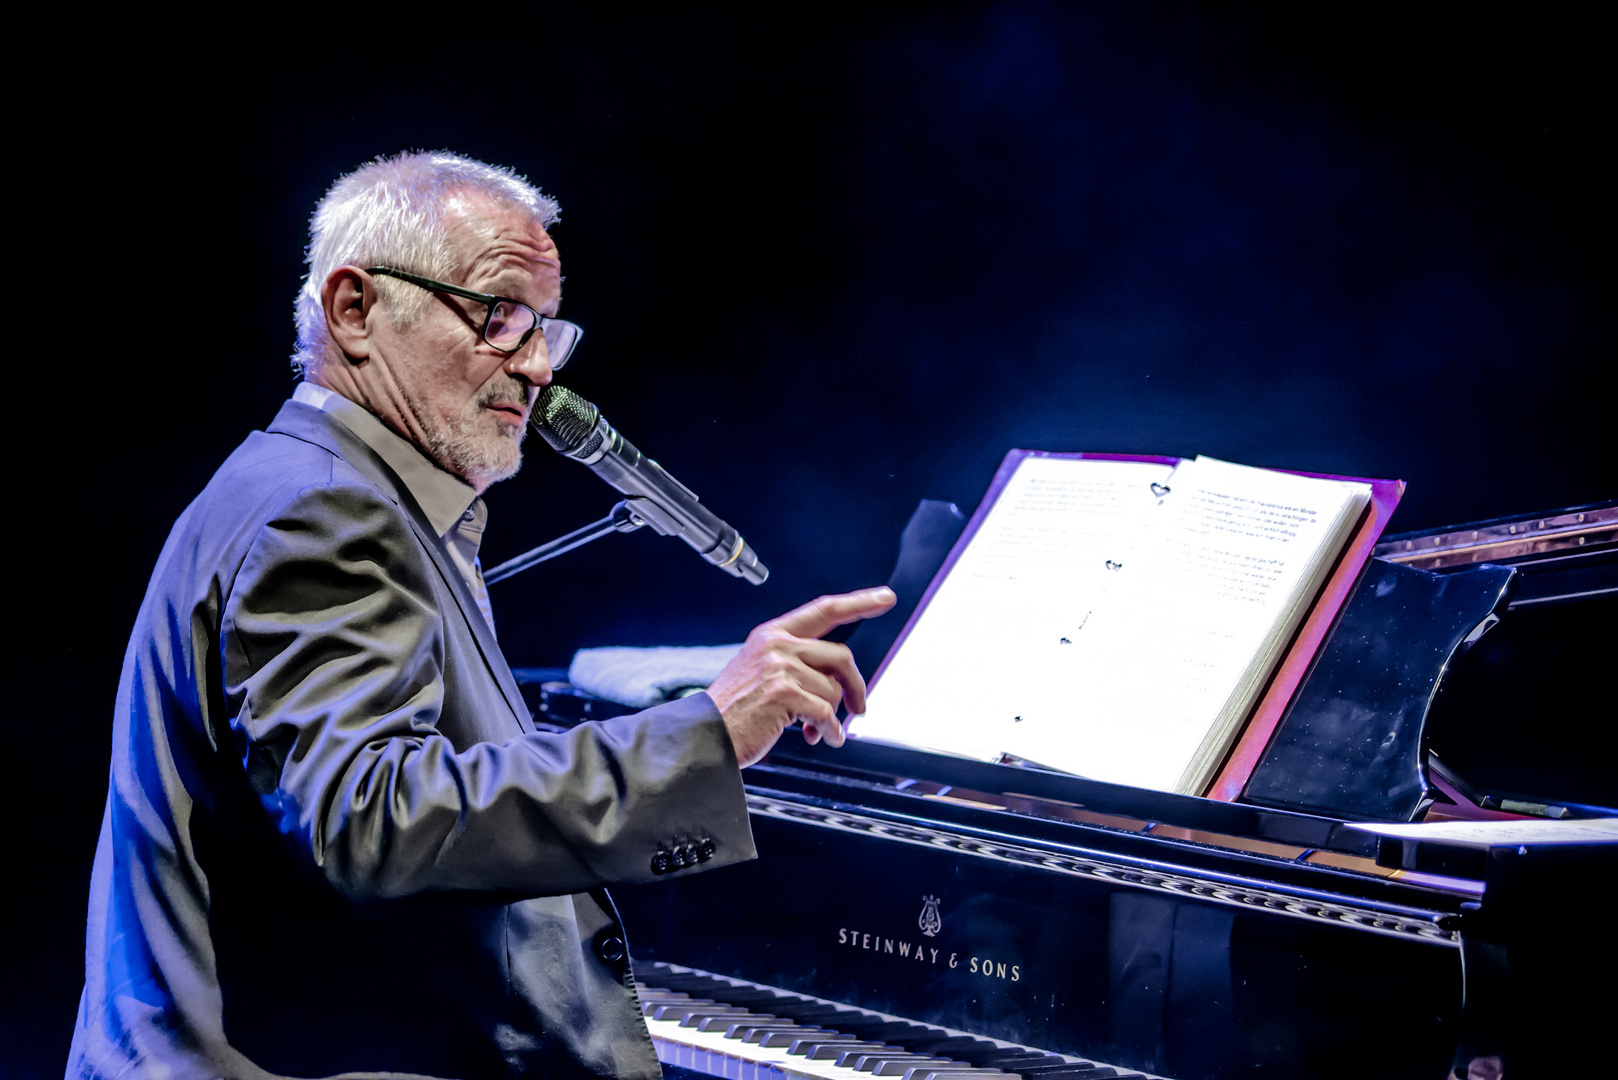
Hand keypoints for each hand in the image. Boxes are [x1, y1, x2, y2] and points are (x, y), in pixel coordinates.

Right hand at [706, 587, 896, 765]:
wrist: (704, 733)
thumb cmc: (734, 709)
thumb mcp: (761, 672)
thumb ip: (797, 665)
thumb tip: (839, 682)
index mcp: (773, 634)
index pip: (824, 610)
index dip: (858, 602)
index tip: (884, 597)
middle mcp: (777, 644)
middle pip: (840, 657)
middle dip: (855, 686)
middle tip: (857, 708)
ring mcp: (780, 667)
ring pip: (833, 690)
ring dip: (831, 717)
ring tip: (815, 729)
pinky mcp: (784, 693)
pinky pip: (825, 714)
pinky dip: (830, 732)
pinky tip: (822, 738)